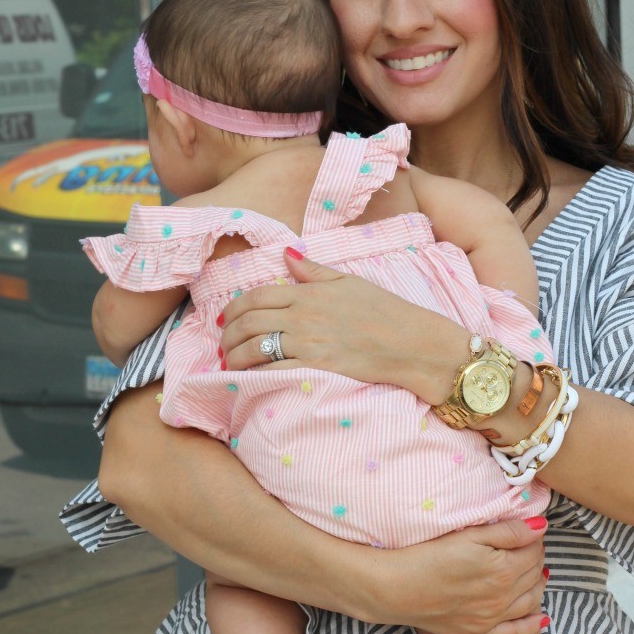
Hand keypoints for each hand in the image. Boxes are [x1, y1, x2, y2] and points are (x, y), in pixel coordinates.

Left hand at [221, 247, 468, 400]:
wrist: (410, 343)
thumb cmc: (385, 311)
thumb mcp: (349, 282)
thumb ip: (313, 271)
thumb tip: (286, 255)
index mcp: (309, 292)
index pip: (258, 296)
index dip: (234, 308)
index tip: (224, 318)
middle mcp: (303, 316)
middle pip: (250, 321)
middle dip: (228, 333)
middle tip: (222, 343)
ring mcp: (308, 343)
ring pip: (255, 347)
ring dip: (235, 355)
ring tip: (230, 361)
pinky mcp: (316, 368)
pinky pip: (273, 371)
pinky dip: (254, 374)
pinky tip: (247, 378)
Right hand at [374, 517, 548, 633]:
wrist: (397, 589)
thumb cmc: (429, 556)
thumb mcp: (469, 535)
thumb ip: (508, 531)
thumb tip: (541, 527)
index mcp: (503, 569)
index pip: (533, 552)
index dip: (535, 539)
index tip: (530, 532)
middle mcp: (503, 597)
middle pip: (534, 575)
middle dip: (537, 559)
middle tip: (532, 548)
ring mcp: (492, 618)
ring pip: (530, 601)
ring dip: (538, 585)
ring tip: (538, 573)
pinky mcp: (479, 633)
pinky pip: (515, 632)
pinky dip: (532, 624)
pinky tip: (540, 617)